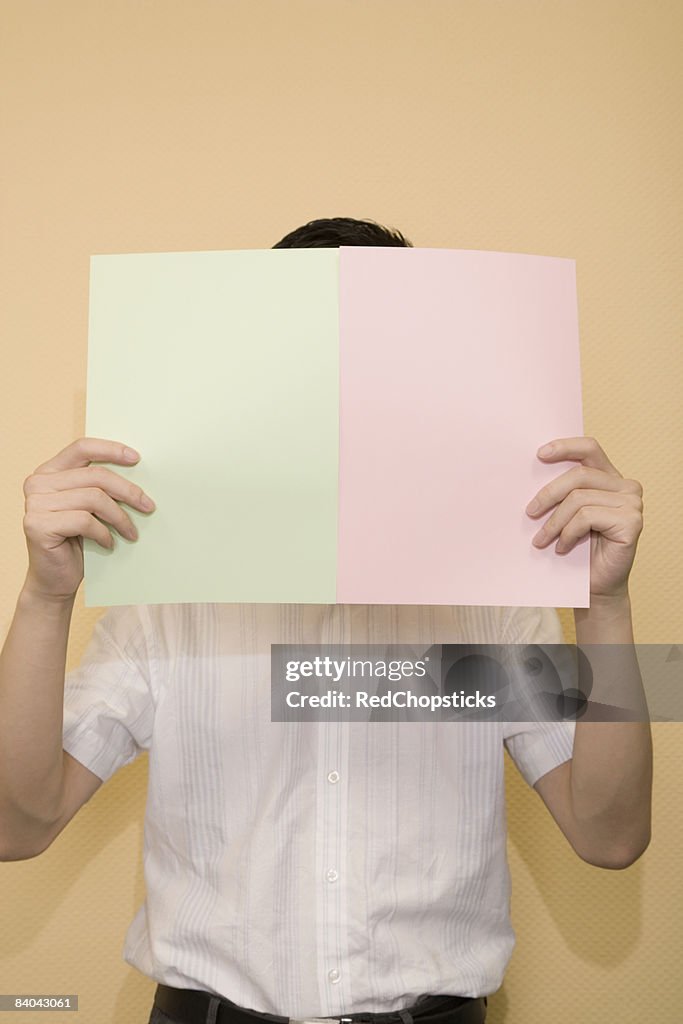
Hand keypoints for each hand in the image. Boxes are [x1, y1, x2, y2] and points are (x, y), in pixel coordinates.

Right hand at [21, 438, 155, 600]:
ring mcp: (34, 503)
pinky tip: (109, 543)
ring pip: (94, 498)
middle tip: (148, 506)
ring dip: (120, 517)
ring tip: (131, 532)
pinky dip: (103, 533)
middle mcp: (37, 483)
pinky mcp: (37, 524)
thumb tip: (138, 470)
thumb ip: (99, 486)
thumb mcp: (89, 507)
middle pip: (95, 475)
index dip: (111, 450)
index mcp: (49, 471)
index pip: (82, 447)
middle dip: (128, 491)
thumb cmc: (76, 542)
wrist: (55, 580)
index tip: (137, 458)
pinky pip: (85, 521)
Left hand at [525, 436, 643, 599]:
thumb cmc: (579, 548)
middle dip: (549, 493)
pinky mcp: (632, 521)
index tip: (539, 454)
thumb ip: (562, 491)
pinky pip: (587, 517)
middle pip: (579, 475)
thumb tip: (529, 471)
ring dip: (554, 522)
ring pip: (579, 498)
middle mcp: (626, 486)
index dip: (565, 446)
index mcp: (610, 477)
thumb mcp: (567, 513)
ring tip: (542, 540)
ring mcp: (632, 503)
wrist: (596, 584)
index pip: (589, 448)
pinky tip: (562, 547)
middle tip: (529, 513)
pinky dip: (568, 533)